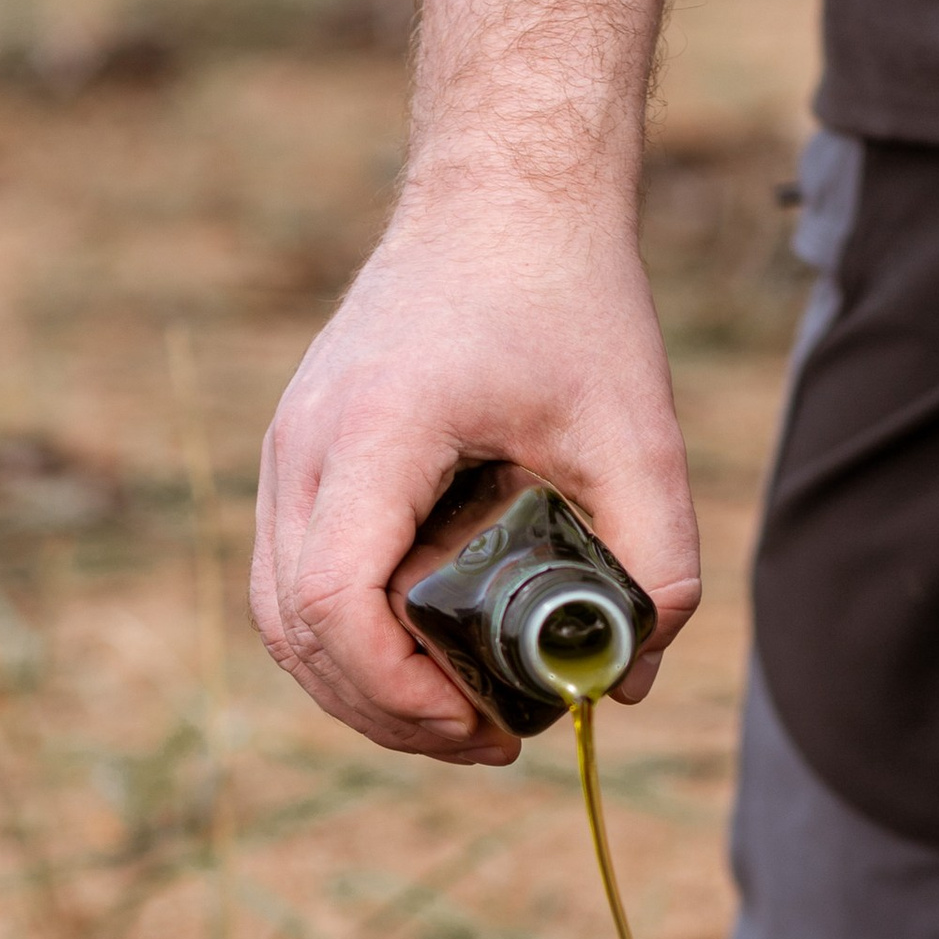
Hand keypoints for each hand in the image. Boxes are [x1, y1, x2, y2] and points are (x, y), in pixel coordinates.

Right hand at [252, 186, 700, 763]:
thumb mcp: (639, 432)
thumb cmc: (568, 300)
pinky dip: (343, 642)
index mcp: (376, 431)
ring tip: (457, 719)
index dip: (396, 690)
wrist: (502, 197)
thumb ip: (658, 561)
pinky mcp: (297, 457)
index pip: (336, 600)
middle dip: (386, 712)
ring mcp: (287, 449)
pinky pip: (290, 579)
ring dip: (358, 688)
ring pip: (280, 615)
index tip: (478, 720)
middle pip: (296, 629)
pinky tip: (420, 665)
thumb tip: (630, 682)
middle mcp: (305, 442)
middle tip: (487, 742)